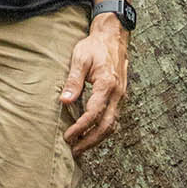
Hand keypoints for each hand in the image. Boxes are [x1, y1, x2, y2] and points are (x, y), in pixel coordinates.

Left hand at [60, 18, 128, 153]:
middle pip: (107, 126)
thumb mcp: (80, 58)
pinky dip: (103, 130)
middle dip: (90, 140)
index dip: (80, 128)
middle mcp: (118, 94)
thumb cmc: (95, 46)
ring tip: (81, 147)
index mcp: (107, 85)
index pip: (94, 114)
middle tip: (74, 150)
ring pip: (113, 125)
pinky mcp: (121, 97)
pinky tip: (91, 134)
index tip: (68, 137)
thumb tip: (64, 101)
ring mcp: (122, 96)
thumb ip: (73, 80)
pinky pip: (114, 118)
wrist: (113, 37)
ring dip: (97, 138)